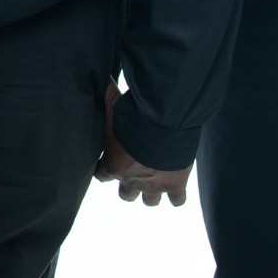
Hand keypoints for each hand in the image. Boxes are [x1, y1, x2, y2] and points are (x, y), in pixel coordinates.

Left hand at [93, 83, 192, 206]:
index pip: (102, 176)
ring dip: (152, 194)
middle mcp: (132, 180)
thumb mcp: (114, 103)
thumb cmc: (133, 115)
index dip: (105, 170)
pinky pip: (177, 201)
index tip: (109, 164)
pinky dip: (177, 196)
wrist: (163, 126)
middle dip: (129, 187)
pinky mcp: (175, 185)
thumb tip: (99, 76)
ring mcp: (155, 185)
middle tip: (135, 175)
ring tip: (156, 182)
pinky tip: (177, 187)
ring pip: (150, 202)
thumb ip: (106, 94)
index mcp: (114, 165)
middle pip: (126, 195)